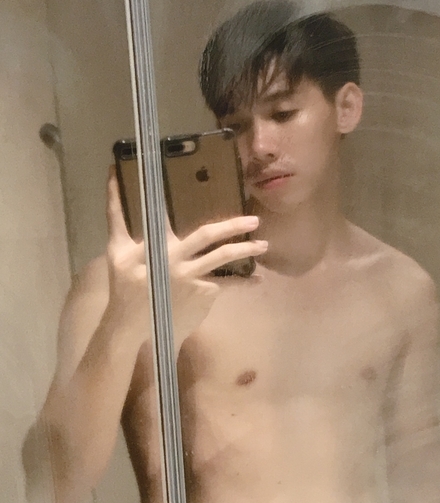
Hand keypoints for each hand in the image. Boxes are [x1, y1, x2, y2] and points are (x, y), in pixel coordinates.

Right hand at [104, 169, 266, 346]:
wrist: (132, 324)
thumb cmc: (124, 283)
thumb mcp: (116, 249)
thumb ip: (116, 215)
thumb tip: (112, 178)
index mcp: (155, 245)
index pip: (165, 214)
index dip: (175, 197)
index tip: (189, 179)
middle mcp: (175, 259)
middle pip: (207, 236)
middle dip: (232, 226)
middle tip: (254, 220)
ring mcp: (191, 278)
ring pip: (223, 260)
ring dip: (246, 251)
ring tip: (264, 245)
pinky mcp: (201, 295)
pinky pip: (226, 285)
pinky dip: (243, 282)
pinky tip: (256, 280)